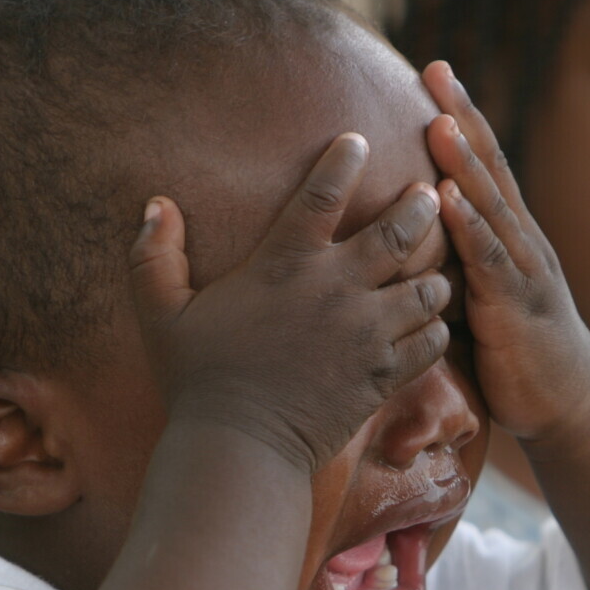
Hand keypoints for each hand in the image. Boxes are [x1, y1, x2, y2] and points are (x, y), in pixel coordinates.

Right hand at [128, 133, 451, 472]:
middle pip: (399, 232)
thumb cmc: (197, 381)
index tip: (360, 141)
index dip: (345, 160)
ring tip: (433, 270)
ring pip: (428, 288)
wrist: (241, 448)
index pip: (322, 193)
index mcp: (284, 264)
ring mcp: (367, 333)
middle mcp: (335, 290)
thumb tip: (155, 205)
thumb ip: (154, 256)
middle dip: (419, 209)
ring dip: (434, 276)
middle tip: (428, 198)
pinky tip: (428, 326)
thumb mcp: (162, 315)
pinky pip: (432, 341)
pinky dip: (435, 329)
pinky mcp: (384, 374)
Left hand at [422, 61, 589, 444]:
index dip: (461, 121)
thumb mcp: (475, 304)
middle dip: (461, 119)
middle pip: (489, 170)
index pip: (483, 168)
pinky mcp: (516, 308)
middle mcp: (521, 244)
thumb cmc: (517, 357)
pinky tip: (447, 200)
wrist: (570, 407)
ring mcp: (523, 273)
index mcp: (509, 239)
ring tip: (438, 122)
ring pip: (491, 207)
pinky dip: (469, 227)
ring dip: (464, 164)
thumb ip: (446, 271)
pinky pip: (490, 261)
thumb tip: (397, 252)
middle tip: (436, 71)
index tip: (433, 76)